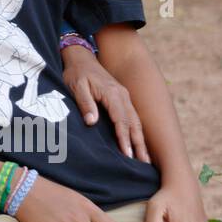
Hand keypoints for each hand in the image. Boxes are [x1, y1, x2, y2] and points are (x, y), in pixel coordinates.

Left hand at [60, 43, 150, 162]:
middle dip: (139, 143)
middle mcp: (122, 95)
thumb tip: (92, 122)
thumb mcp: (76, 86)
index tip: (127, 154)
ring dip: (140, 139)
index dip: (124, 138)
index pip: (121, 120)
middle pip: (133, 122)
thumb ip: (85, 103)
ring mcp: (124, 96)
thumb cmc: (76, 73)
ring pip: (136, 121)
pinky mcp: (122, 98)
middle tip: (144, 163)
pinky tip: (138, 143)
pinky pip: (132, 117)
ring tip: (145, 159)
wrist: (81, 58)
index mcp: (112, 93)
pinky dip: (136, 131)